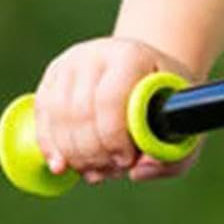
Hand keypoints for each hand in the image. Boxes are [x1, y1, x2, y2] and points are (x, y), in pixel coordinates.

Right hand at [33, 37, 199, 185]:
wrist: (147, 72)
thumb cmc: (166, 104)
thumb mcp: (181, 128)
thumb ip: (171, 158)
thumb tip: (137, 172)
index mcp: (132, 55)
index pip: (109, 99)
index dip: (113, 138)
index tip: (126, 160)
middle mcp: (97, 52)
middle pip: (79, 112)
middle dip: (92, 152)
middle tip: (110, 170)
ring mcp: (72, 61)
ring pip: (57, 116)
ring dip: (73, 154)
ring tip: (94, 167)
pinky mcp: (54, 74)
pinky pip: (42, 115)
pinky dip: (49, 145)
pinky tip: (62, 164)